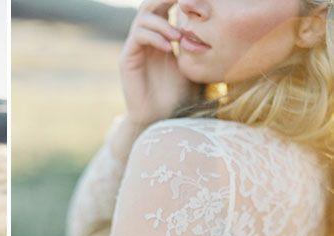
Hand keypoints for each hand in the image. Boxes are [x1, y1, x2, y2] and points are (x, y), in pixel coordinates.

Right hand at [118, 0, 201, 128]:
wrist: (162, 118)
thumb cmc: (180, 94)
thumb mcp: (195, 62)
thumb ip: (197, 41)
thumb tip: (215, 20)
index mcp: (162, 34)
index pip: (166, 4)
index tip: (196, 0)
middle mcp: (146, 37)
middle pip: (150, 3)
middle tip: (186, 2)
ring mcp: (135, 47)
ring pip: (143, 16)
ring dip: (163, 23)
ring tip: (179, 37)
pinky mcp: (127, 59)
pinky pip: (138, 36)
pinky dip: (155, 37)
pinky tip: (169, 49)